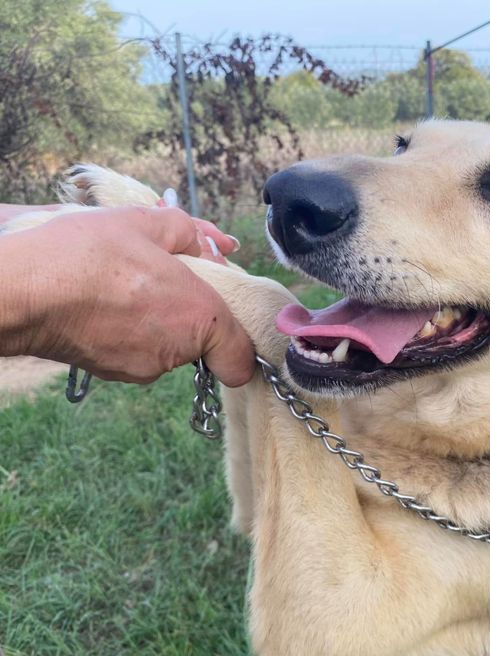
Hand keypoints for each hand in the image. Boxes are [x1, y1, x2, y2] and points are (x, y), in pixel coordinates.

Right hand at [0, 206, 254, 385]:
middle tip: (162, 277)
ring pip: (166, 344)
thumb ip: (191, 233)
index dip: (239, 340)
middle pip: (200, 339)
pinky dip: (129, 329)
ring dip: (155, 317)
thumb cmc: (85, 254)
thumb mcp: (146, 223)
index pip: (241, 357)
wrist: (21, 290)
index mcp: (199, 316)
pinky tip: (105, 302)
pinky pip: (136, 350)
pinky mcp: (112, 372)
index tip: (226, 318)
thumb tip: (219, 245)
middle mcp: (176, 351)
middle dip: (188, 311)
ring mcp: (143, 367)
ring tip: (124, 284)